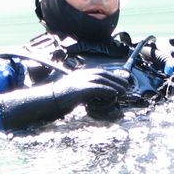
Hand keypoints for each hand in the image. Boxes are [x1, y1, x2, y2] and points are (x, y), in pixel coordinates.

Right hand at [0, 68, 130, 130]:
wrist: (46, 100)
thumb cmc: (58, 99)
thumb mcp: (74, 93)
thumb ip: (84, 92)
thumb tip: (94, 95)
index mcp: (80, 75)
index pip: (99, 72)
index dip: (111, 76)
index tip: (121, 81)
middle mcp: (81, 75)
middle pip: (103, 74)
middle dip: (116, 79)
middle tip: (127, 85)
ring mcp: (80, 81)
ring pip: (102, 80)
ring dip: (114, 85)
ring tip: (124, 91)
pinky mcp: (80, 89)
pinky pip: (97, 88)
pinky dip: (107, 90)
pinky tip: (114, 94)